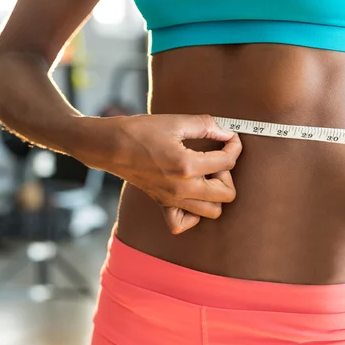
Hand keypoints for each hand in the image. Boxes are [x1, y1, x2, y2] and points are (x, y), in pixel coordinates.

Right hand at [89, 114, 241, 234]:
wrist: (109, 146)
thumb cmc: (140, 131)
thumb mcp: (176, 121)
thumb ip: (207, 126)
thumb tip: (228, 132)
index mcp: (187, 165)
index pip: (227, 162)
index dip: (235, 147)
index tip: (231, 138)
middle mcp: (182, 188)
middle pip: (227, 194)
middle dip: (228, 175)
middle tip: (215, 159)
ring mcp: (172, 200)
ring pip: (212, 212)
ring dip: (215, 194)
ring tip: (204, 176)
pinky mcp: (162, 204)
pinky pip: (183, 223)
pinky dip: (193, 214)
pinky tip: (191, 194)